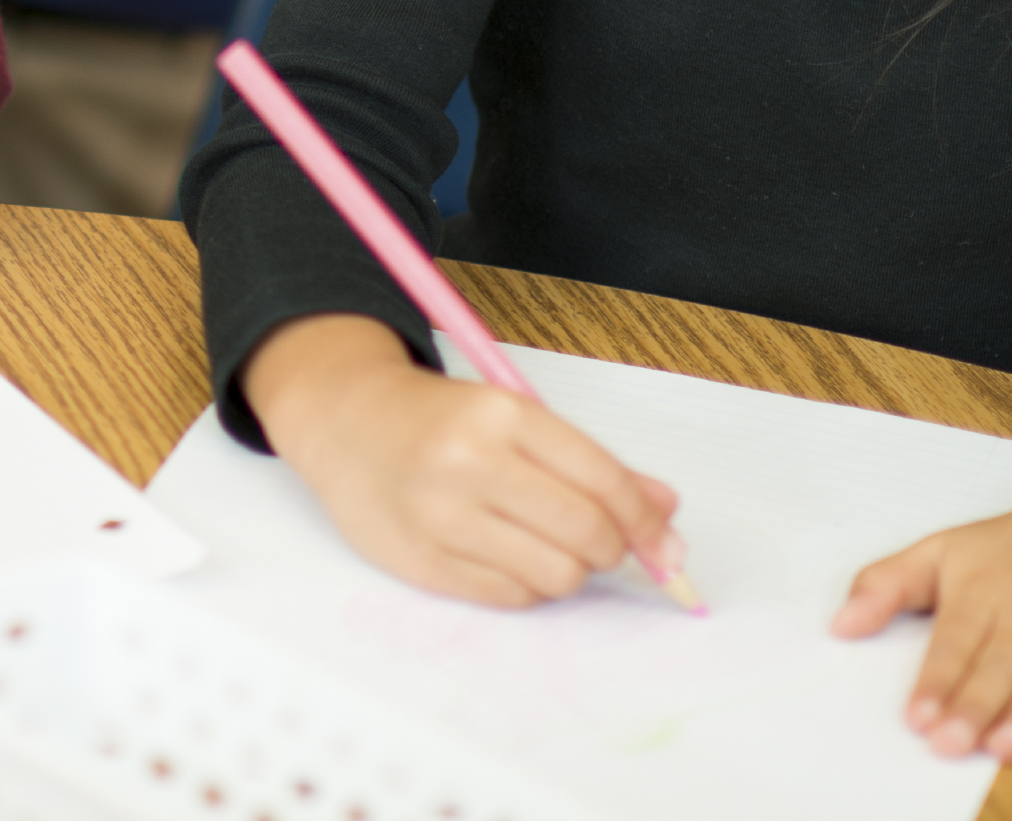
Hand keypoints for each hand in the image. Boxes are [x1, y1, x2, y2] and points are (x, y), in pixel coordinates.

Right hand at [242, 313, 685, 605]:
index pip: (603, 480)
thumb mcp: (513, 416)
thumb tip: (666, 510)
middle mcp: (469, 463)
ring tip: (549, 546)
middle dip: (613, 548)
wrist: (344, 422)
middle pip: (587, 533)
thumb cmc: (438, 419)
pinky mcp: (421, 562)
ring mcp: (441, 516)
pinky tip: (509, 556)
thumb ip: (592, 462)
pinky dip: (527, 585)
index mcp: (500, 414)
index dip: (646, 520)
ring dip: (570, 570)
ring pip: (556, 575)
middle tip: (603, 543)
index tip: (664, 541)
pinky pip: (511, 597)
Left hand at [831, 425, 1011, 761]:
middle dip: (977, 703)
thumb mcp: (947, 549)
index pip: (956, 639)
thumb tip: (840, 625)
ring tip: (1006, 745)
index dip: (937, 679)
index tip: (918, 717)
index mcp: (987, 584)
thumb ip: (889, 585)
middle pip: (1005, 660)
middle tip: (952, 742)